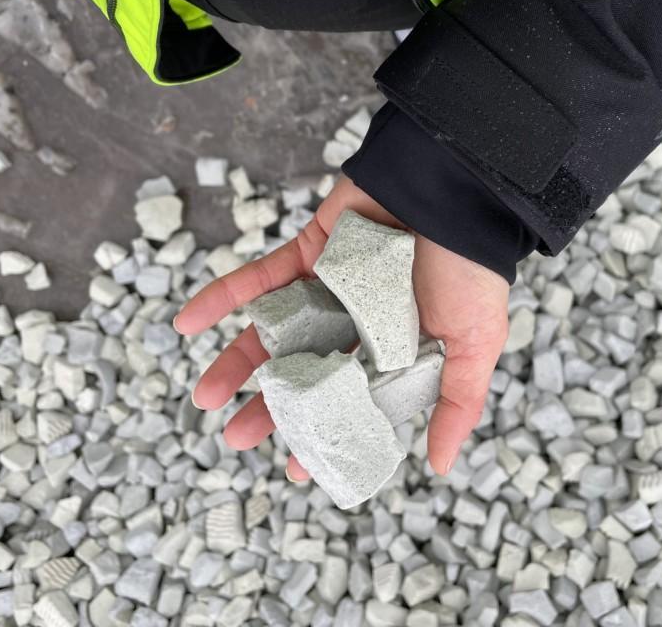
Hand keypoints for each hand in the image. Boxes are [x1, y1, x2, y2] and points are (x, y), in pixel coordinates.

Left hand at [174, 177, 509, 478]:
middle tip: (236, 438)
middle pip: (303, 373)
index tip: (298, 469)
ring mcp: (327, 288)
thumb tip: (439, 466)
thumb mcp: (474, 345)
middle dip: (270, 408)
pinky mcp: (307, 251)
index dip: (324, 434)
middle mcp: (354, 325)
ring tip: (204, 396)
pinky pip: (258, 278)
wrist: (455, 192)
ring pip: (274, 332)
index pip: (350, 404)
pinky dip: (222, 296)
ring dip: (237, 362)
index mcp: (393, 353)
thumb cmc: (472, 271)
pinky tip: (187, 322)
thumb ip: (457, 403)